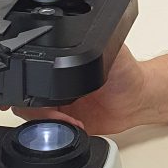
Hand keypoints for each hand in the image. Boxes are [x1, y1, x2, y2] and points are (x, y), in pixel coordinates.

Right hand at [12, 45, 149, 134]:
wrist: (140, 99)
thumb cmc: (128, 72)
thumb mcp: (111, 51)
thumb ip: (98, 43)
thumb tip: (90, 34)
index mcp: (64, 68)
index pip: (35, 74)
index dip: (30, 83)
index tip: (36, 90)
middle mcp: (60, 88)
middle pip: (28, 98)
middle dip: (36, 106)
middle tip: (55, 109)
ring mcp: (64, 108)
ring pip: (37, 118)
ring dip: (48, 120)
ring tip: (67, 118)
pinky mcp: (72, 126)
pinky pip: (56, 134)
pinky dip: (60, 132)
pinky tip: (74, 125)